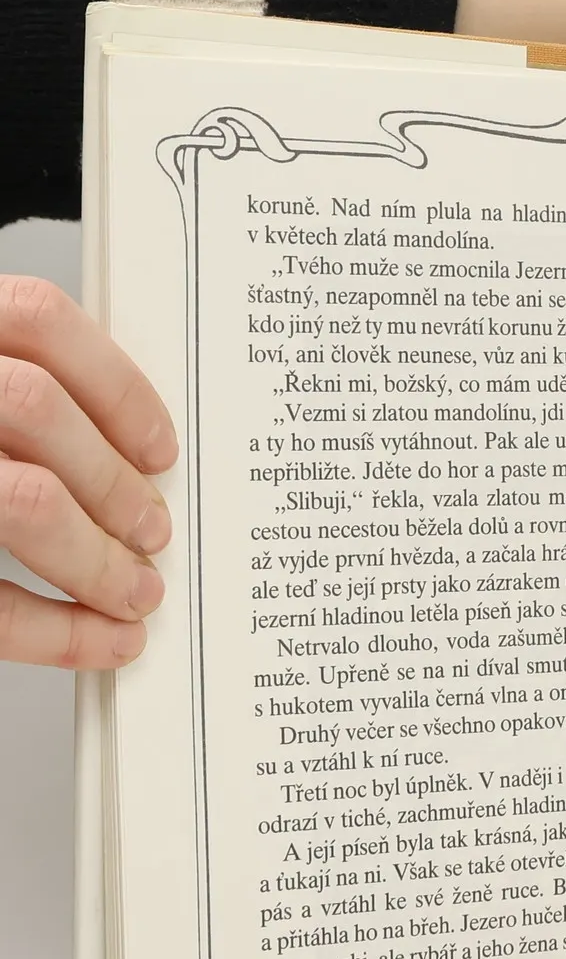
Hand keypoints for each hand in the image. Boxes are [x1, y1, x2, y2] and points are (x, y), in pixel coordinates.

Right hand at [0, 276, 173, 668]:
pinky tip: (94, 640)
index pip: (36, 318)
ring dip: (95, 557)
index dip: (115, 386)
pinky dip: (54, 629)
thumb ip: (6, 400)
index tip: (158, 447)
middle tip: (151, 532)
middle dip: (113, 483)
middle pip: (35, 411)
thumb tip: (122, 458)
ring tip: (132, 590)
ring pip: (25, 499)